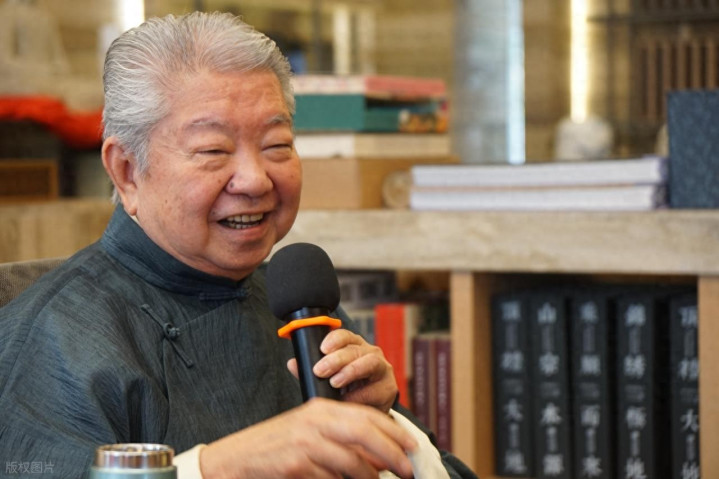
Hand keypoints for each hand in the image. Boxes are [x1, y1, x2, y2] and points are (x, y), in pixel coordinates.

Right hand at [199, 398, 416, 478]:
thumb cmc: (276, 446)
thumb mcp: (309, 433)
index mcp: (321, 409)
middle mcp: (315, 421)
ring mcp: (305, 442)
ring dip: (368, 476)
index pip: (366, 414)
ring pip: (351, 461)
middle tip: (407, 469)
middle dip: (392, 453)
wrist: (237, 458)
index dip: (393, 431)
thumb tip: (377, 455)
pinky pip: (329, 478)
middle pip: (365, 433)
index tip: (411, 446)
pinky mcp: (296, 463)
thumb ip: (340, 437)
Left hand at [287, 329, 398, 412]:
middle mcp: (370, 353)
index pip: (345, 335)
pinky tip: (347, 401)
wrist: (369, 411)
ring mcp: (382, 369)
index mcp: (354, 346)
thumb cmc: (348, 390)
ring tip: (335, 382)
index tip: (322, 348)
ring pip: (369, 363)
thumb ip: (310, 371)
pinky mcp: (389, 388)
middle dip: (336, 359)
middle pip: (355, 349)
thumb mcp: (328, 379)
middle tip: (320, 370)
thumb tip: (292, 363)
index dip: (334, 339)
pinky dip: (359, 396)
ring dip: (351, 371)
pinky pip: (375, 389)